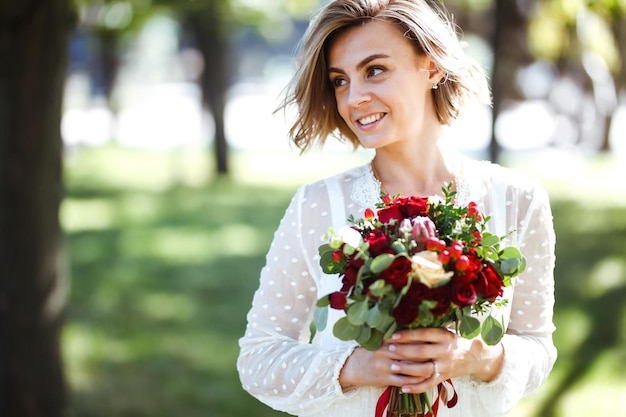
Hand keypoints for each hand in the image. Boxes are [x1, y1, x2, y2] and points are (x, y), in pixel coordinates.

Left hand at [339, 328, 503, 393]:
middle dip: (404, 350)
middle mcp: (446, 351)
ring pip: (424, 369)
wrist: (475, 356)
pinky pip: (429, 384)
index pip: (424, 334)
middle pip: (422, 352)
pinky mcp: (444, 378)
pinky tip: (403, 388)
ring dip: (407, 369)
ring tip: (393, 365)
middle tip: (389, 348)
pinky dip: (416, 388)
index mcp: (445, 336)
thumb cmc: (454, 340)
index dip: (408, 335)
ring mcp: (445, 366)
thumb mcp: (446, 331)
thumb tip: (405, 319)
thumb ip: (429, 329)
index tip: (393, 335)